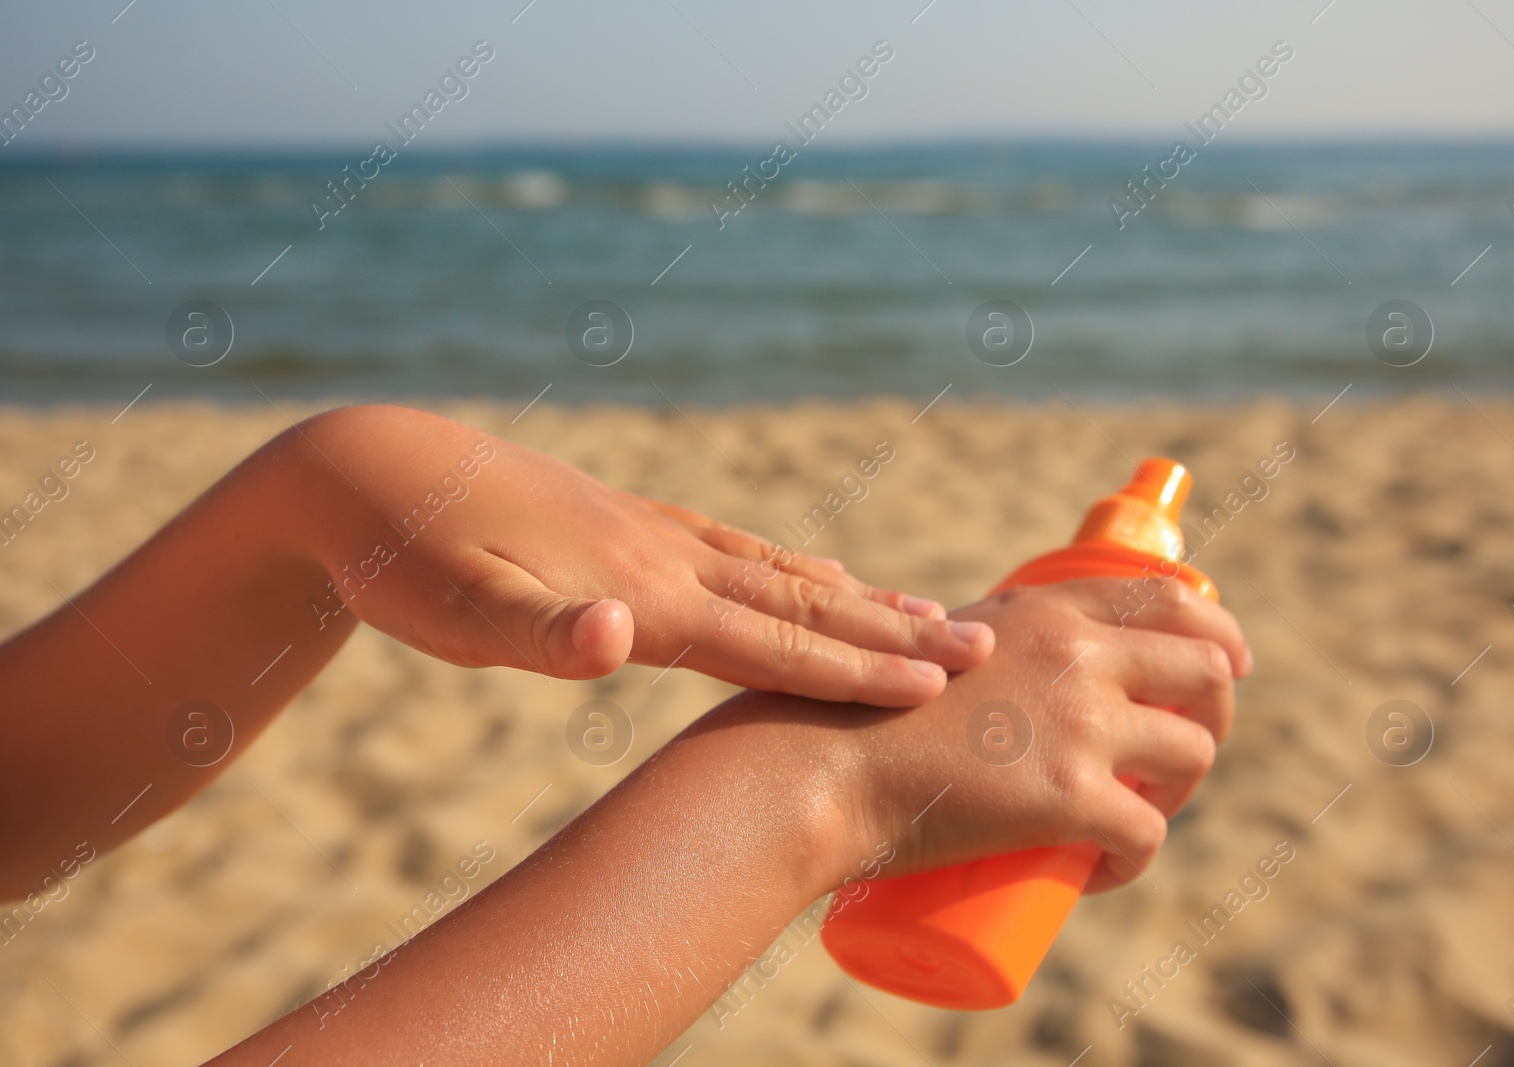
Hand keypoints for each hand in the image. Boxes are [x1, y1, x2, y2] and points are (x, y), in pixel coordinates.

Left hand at [271, 405, 993, 705]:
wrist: (364, 468)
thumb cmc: (400, 558)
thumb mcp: (449, 610)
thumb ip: (535, 631)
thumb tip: (616, 637)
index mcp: (640, 590)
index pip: (771, 639)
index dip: (855, 670)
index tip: (940, 687)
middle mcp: (664, 556)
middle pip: (800, 600)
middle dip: (893, 632)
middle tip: (985, 649)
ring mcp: (651, 533)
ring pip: (780, 571)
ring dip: (860, 598)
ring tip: (929, 612)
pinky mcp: (628, 525)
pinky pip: (739, 550)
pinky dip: (795, 569)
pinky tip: (814, 571)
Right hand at [710, 576, 1248, 891]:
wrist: (819, 766)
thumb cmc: (852, 712)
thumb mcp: (932, 644)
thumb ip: (979, 645)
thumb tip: (994, 664)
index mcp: (1046, 610)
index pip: (1167, 598)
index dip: (1215, 635)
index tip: (1230, 666)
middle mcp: (1076, 653)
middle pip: (1206, 672)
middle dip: (1214, 715)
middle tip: (1181, 756)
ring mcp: (1079, 723)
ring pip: (1192, 753)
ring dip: (1180, 791)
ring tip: (1138, 814)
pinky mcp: (1070, 796)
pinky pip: (1148, 835)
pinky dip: (1136, 861)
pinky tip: (1104, 872)